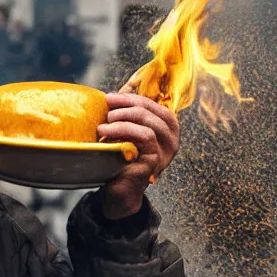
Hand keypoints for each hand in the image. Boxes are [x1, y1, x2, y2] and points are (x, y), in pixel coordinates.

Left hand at [97, 93, 179, 219]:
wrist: (120, 188)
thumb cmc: (123, 157)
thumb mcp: (127, 129)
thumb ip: (128, 111)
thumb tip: (120, 88)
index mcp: (167, 128)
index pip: (153, 104)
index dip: (131, 98)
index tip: (110, 98)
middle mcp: (172, 139)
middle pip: (151, 111)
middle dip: (125, 106)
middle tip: (106, 110)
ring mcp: (165, 151)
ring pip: (148, 123)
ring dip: (122, 119)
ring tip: (104, 125)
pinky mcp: (156, 161)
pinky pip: (145, 137)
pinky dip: (124, 131)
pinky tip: (107, 135)